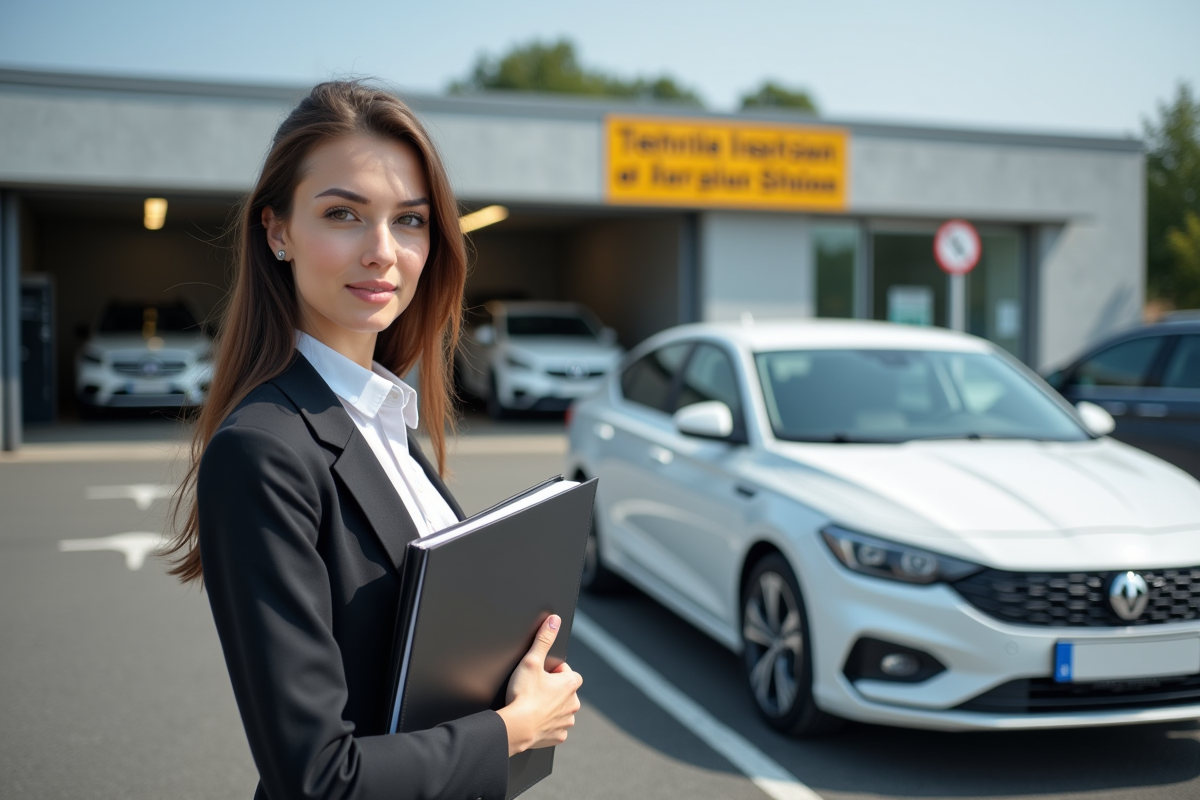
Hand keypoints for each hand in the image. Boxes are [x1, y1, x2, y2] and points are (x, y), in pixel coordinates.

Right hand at [496, 615, 582, 755]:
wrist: (516, 727)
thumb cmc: (523, 695)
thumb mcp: (531, 661)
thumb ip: (543, 639)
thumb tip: (554, 621)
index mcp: (570, 684)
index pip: (567, 671)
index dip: (553, 671)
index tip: (540, 675)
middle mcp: (573, 703)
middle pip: (565, 691)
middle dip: (553, 689)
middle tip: (534, 690)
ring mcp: (566, 721)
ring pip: (561, 709)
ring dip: (551, 707)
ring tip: (533, 705)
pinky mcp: (558, 736)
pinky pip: (555, 727)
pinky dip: (547, 724)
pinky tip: (535, 720)